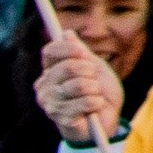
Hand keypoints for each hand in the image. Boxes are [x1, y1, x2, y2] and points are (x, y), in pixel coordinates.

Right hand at [33, 29, 123, 147]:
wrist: (108, 119)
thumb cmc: (99, 91)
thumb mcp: (94, 67)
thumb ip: (80, 52)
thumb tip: (66, 33)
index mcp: (50, 71)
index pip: (50, 51)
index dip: (68, 49)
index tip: (83, 53)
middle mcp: (45, 87)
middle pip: (67, 66)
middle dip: (90, 71)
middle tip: (94, 80)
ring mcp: (50, 104)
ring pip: (79, 85)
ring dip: (95, 89)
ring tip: (95, 95)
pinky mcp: (61, 119)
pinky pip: (85, 102)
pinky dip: (97, 102)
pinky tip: (95, 107)